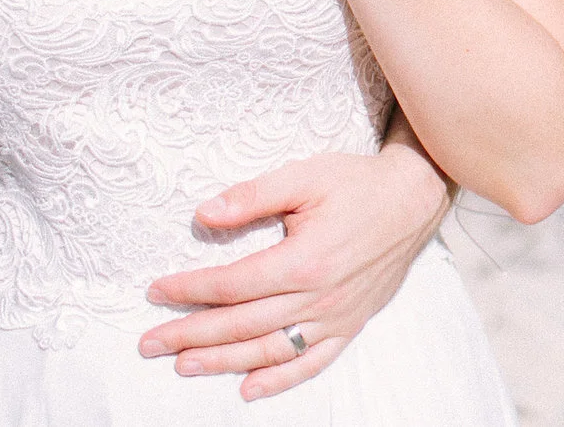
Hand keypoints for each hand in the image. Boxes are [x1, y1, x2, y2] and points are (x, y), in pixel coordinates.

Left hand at [137, 145, 453, 399]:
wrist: (414, 198)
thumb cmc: (357, 183)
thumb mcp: (304, 176)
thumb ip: (253, 196)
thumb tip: (204, 214)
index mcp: (304, 260)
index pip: (232, 284)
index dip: (189, 290)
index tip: (156, 292)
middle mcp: (319, 296)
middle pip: (242, 324)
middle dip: (191, 334)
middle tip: (150, 343)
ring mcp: (336, 315)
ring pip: (270, 350)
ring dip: (223, 361)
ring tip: (184, 365)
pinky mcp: (350, 323)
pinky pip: (312, 362)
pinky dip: (279, 379)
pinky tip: (248, 388)